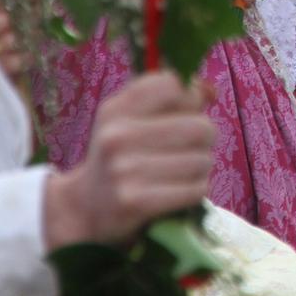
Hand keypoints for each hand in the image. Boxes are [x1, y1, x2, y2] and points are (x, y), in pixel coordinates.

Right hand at [42, 72, 214, 249]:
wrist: (86, 210)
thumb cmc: (122, 157)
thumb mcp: (133, 119)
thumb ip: (173, 99)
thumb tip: (210, 91)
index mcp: (115, 110)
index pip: (172, 85)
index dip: (188, 101)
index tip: (179, 116)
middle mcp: (116, 136)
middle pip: (200, 126)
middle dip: (203, 140)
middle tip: (185, 151)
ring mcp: (123, 170)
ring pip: (202, 160)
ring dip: (199, 169)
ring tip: (178, 174)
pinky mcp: (135, 202)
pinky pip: (196, 189)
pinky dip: (195, 191)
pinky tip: (176, 193)